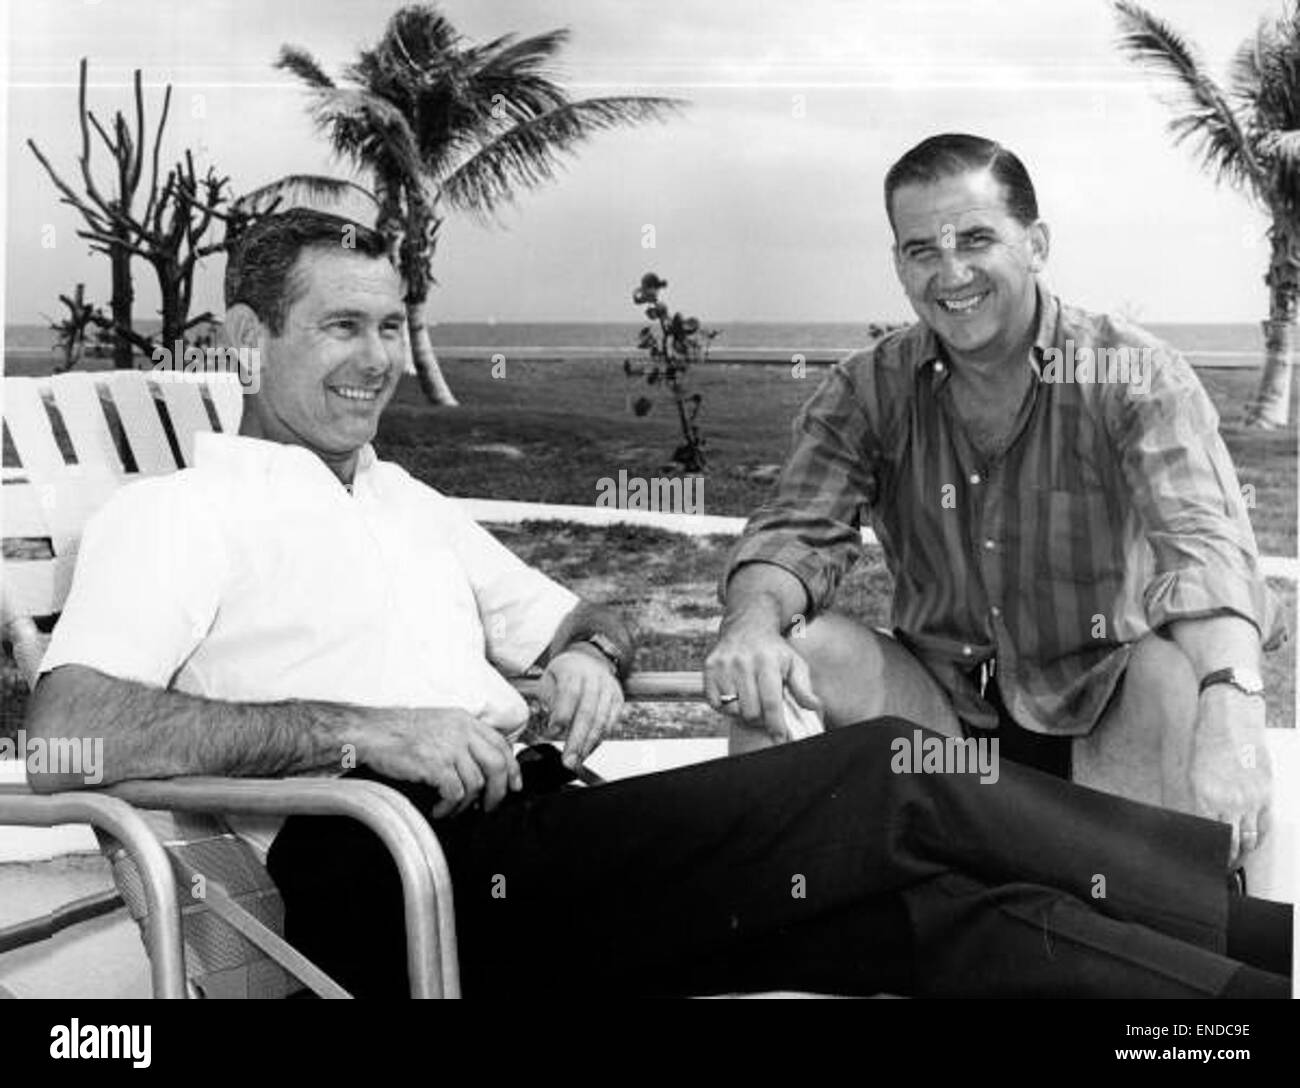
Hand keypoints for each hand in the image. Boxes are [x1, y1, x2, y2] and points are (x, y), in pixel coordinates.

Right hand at [360, 707, 521, 818]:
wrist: (371, 732)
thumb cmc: (400, 731)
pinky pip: (456, 793)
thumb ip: (462, 737)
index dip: (512, 768)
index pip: (501, 744)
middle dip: (499, 791)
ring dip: (468, 804)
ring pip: (477, 783)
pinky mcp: (436, 765)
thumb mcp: (439, 723)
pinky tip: (439, 810)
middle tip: (490, 807)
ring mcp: (450, 748)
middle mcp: (462, 731)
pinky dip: (450, 807)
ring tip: (454, 810)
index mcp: (465, 720)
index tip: (514, 785)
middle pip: (497, 764)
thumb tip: (481, 765)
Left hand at [540, 645, 623, 768]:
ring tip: (577, 761)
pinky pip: (611, 723)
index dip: (561, 715)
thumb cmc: (565, 672)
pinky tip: (588, 751)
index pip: (569, 693)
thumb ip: (549, 699)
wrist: (589, 658)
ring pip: (601, 720)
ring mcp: (609, 689)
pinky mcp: (618, 700)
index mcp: (573, 670)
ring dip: (589, 744)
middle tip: (568, 760)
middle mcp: (594, 679)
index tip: (551, 733)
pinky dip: (599, 739)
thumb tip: (554, 726)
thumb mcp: (549, 678)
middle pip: (587, 712)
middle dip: (577, 740)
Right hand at [704, 612, 821, 742]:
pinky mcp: (709, 668)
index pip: (770, 703)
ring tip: (750, 699)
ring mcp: (723, 665)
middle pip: (750, 711)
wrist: (747, 626)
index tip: (780, 737)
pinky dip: (726, 706)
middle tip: (765, 710)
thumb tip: (814, 706)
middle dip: (760, 717)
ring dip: (743, 711)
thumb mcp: (794, 663)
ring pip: (732, 710)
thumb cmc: (773, 650)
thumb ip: (803, 687)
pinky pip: (715, 703)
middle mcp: (742, 662)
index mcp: (767, 662)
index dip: (775, 725)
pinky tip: (736, 695)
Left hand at [1190, 687, 1271, 868]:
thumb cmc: (1203, 739)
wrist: (1229, 715)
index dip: (1203, 854)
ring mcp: (1250, 797)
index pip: (1204, 838)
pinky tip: (1250, 844)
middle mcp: (1228, 800)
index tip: (1200, 863)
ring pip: (1248, 840)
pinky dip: (1257, 839)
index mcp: (1203, 795)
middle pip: (1229, 845)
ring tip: (1232, 859)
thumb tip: (1183, 824)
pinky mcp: (1265, 792)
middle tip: (1217, 866)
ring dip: (1240, 853)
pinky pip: (1264, 825)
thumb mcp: (1183, 771)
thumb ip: (1182, 800)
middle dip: (1222, 860)